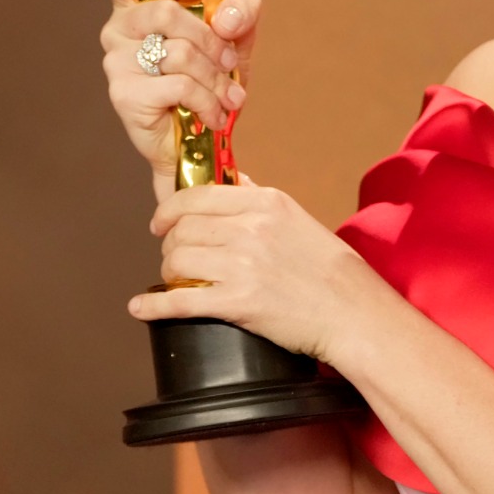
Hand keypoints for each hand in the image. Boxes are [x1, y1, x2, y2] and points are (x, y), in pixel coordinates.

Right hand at [88, 0, 263, 184]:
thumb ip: (242, 11)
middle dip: (211, 40)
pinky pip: (179, 85)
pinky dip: (208, 101)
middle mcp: (118, 29)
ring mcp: (116, 61)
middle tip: (229, 62)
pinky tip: (214, 115)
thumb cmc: (209, 78)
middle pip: (164, 11)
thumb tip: (225, 19)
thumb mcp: (236, 38)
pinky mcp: (124, 94)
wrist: (200, 137)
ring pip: (179, 53)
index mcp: (137, 5)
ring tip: (229, 98)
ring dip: (215, 78)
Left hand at [130, 179, 383, 362]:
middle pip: (182, 229)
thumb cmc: (330, 270)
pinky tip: (141, 307)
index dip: (169, 210)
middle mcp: (250, 228)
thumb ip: (259, 199)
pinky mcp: (237, 303)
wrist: (353, 311)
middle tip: (174, 258)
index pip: (197, 196)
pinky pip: (178, 300)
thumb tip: (231, 181)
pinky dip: (153, 305)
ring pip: (176, 261)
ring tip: (177, 281)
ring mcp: (242, 266)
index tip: (162, 222)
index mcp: (265, 203)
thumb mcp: (298, 218)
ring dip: (169, 273)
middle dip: (170, 246)